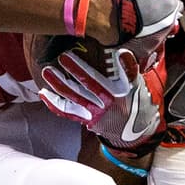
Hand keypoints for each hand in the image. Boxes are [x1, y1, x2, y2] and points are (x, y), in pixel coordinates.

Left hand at [39, 47, 166, 151]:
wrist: (134, 134)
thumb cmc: (136, 104)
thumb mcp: (139, 88)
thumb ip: (130, 70)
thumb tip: (122, 52)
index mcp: (122, 93)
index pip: (117, 75)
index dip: (111, 62)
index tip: (103, 51)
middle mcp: (108, 104)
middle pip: (90, 84)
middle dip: (76, 69)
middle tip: (64, 56)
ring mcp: (95, 113)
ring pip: (74, 97)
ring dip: (59, 83)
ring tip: (48, 71)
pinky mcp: (86, 120)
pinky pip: (67, 112)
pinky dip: (54, 103)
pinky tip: (44, 92)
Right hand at [97, 0, 184, 71]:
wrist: (105, 12)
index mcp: (171, 10)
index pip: (175, 9)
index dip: (164, 6)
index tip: (155, 4)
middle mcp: (166, 28)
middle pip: (167, 26)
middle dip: (159, 21)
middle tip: (143, 15)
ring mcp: (154, 42)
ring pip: (157, 39)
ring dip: (149, 34)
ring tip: (134, 26)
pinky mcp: (141, 53)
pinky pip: (145, 50)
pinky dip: (139, 45)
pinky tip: (130, 37)